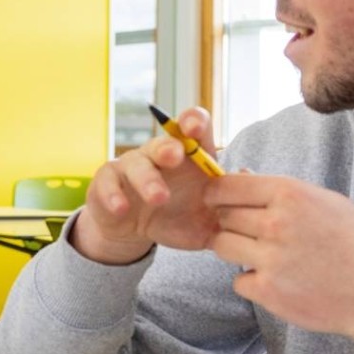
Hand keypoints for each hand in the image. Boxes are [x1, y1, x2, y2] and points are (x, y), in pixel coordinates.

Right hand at [73, 107, 221, 264]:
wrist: (137, 232)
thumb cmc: (178, 217)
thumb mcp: (209, 217)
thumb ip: (231, 203)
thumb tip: (247, 176)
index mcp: (188, 157)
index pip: (192, 127)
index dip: (193, 121)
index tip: (195, 129)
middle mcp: (158, 155)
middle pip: (163, 143)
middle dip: (169, 147)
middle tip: (176, 156)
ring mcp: (130, 167)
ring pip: (136, 164)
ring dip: (147, 179)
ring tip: (159, 197)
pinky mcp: (106, 183)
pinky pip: (108, 184)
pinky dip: (114, 196)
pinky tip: (122, 208)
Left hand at [206, 174, 353, 346]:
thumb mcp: (327, 202)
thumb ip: (281, 190)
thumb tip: (240, 174)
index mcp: (290, 194)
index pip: (226, 185)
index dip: (217, 193)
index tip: (219, 201)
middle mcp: (276, 224)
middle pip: (222, 216)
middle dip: (230, 223)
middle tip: (253, 233)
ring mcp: (270, 259)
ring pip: (221, 246)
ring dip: (235, 250)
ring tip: (264, 255)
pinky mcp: (268, 292)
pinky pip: (238, 281)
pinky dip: (252, 282)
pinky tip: (280, 281)